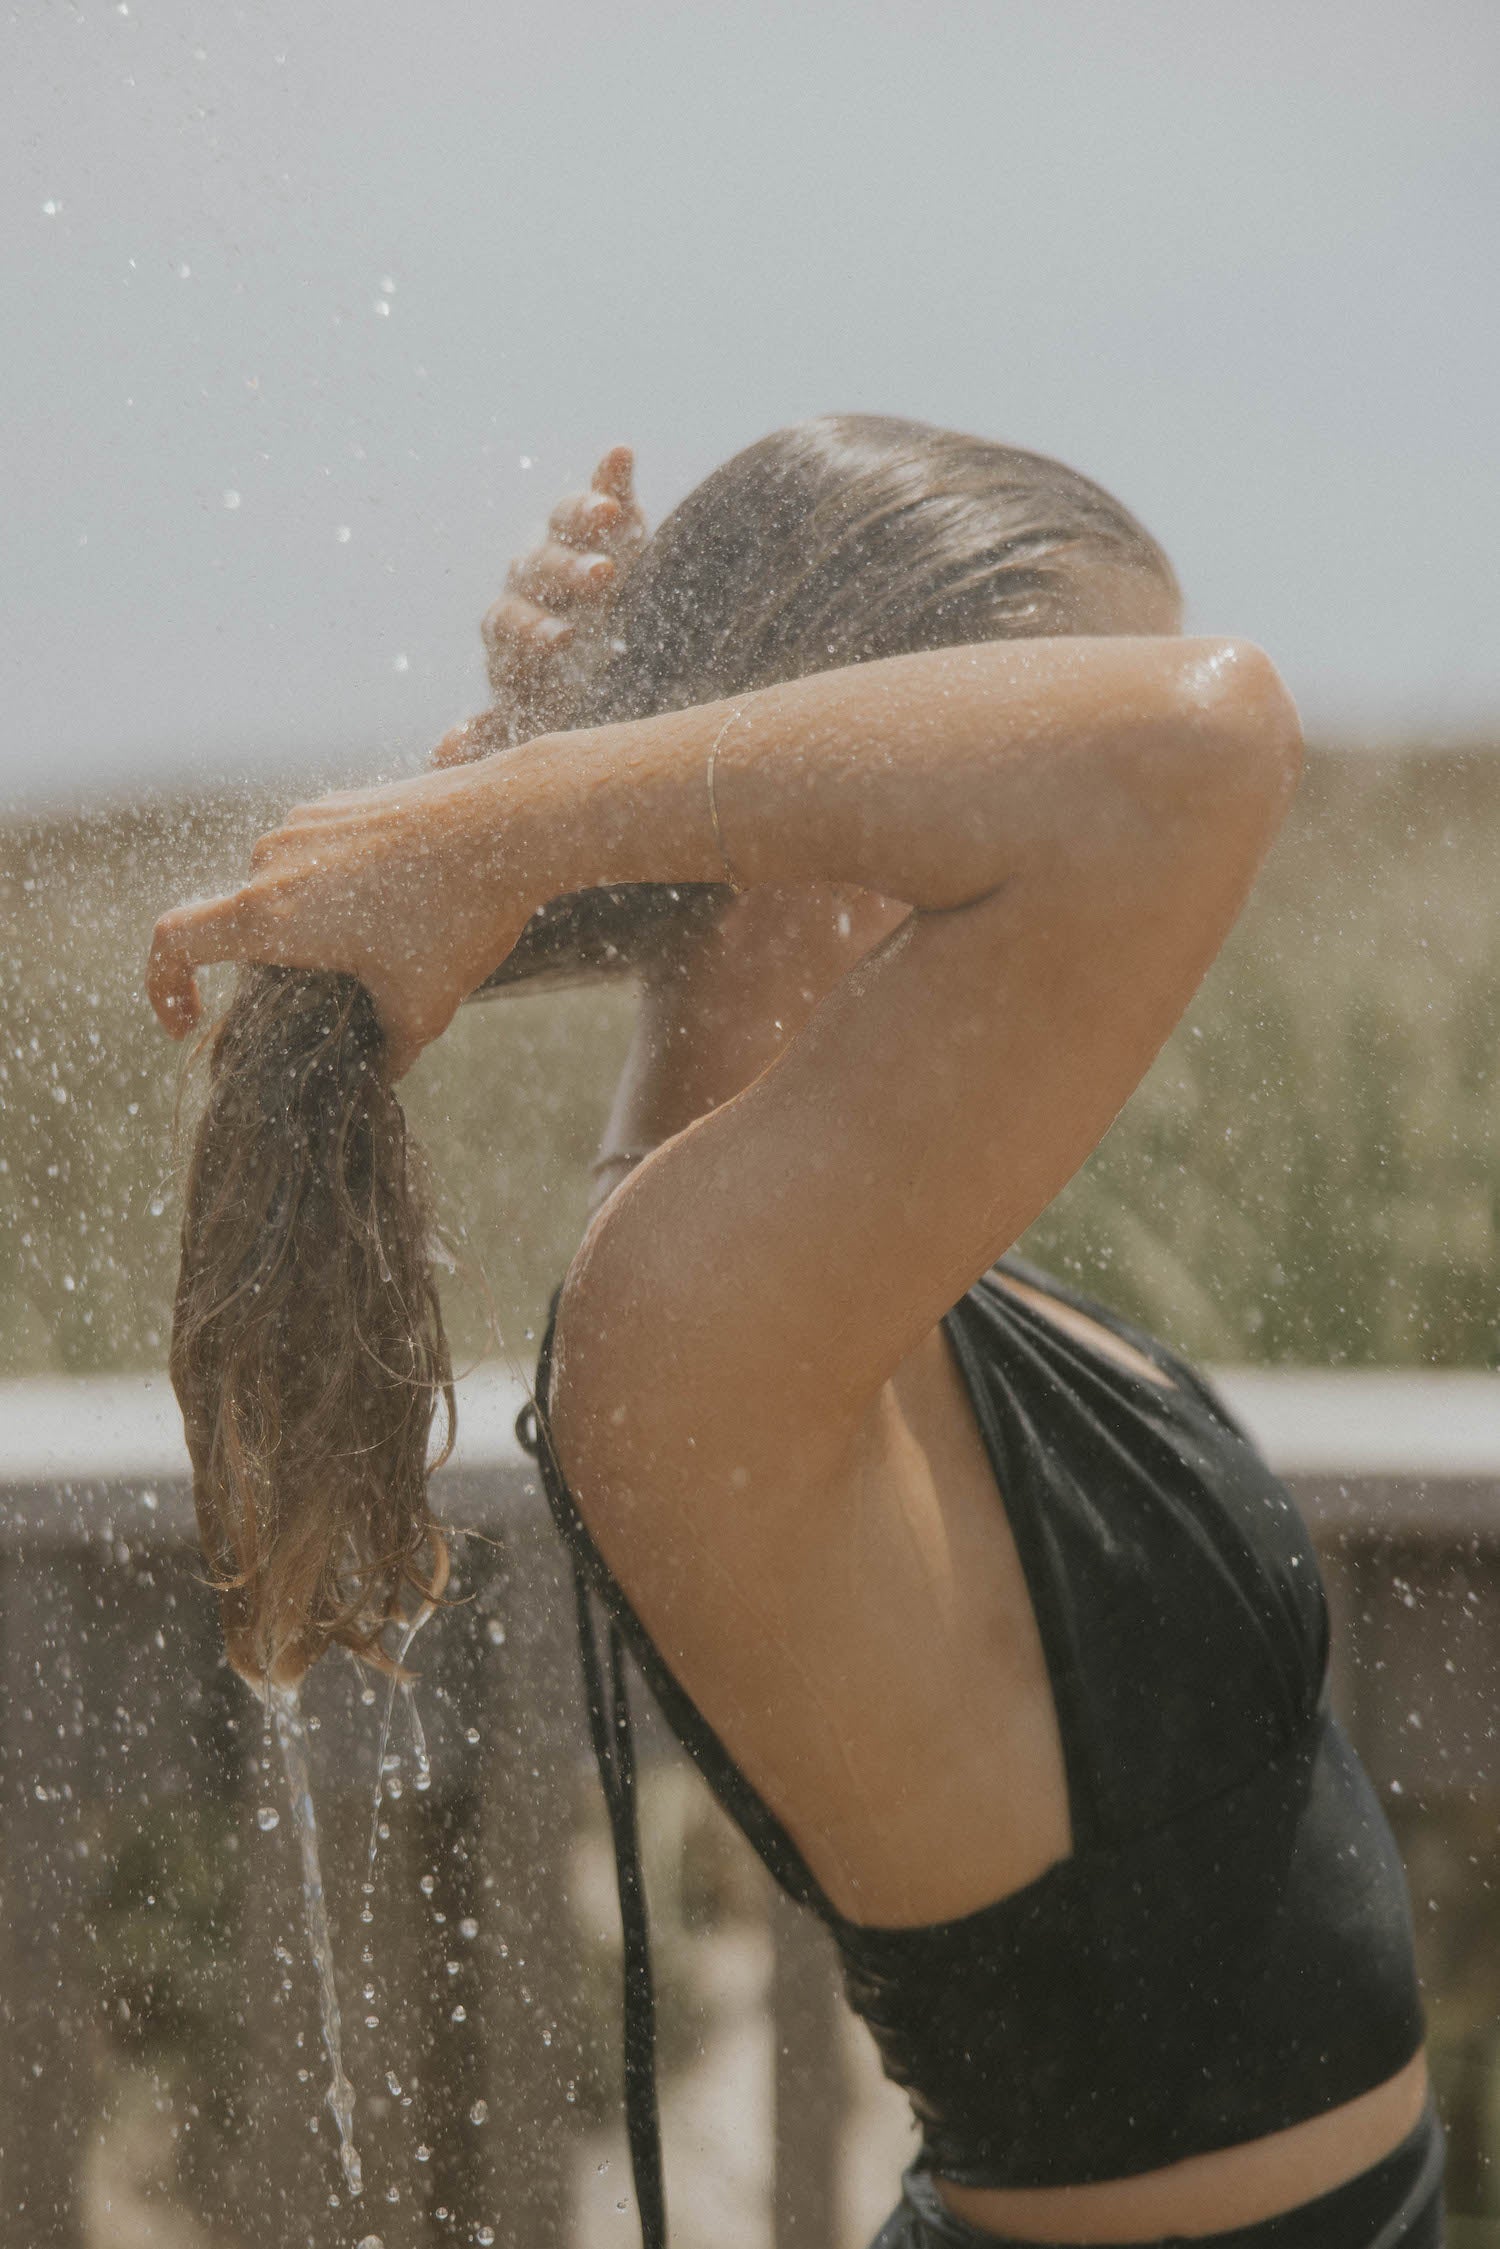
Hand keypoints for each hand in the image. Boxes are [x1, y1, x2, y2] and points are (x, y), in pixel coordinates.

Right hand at [146, 759, 533, 1076]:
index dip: (163, 986)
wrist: (511, 822)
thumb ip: (387, 1052)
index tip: (188, 1020)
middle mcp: (272, 862)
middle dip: (276, 967)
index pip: (172, 940)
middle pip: (242, 923)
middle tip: (339, 995)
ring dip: (312, 924)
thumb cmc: (458, 919)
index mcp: (269, 916)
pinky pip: (319, 855)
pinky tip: (406, 902)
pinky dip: (341, 887)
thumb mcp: (422, 1009)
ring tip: (387, 946)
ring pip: (284, 888)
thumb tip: (379, 1074)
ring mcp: (306, 822)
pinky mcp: (343, 802)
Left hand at [431, 443, 644, 770]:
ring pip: (568, 527)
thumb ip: (496, 735)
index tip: (560, 642)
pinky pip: (609, 495)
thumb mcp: (534, 722)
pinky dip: (613, 476)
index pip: (512, 621)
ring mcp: (572, 548)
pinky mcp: (614, 526)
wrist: (605, 659)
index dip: (533, 629)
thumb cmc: (562, 700)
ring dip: (585, 515)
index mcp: (514, 629)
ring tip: (609, 515)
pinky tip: (621, 453)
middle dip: (567, 572)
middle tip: (600, 579)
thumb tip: (441, 759)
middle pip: (541, 567)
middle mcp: (536, 582)